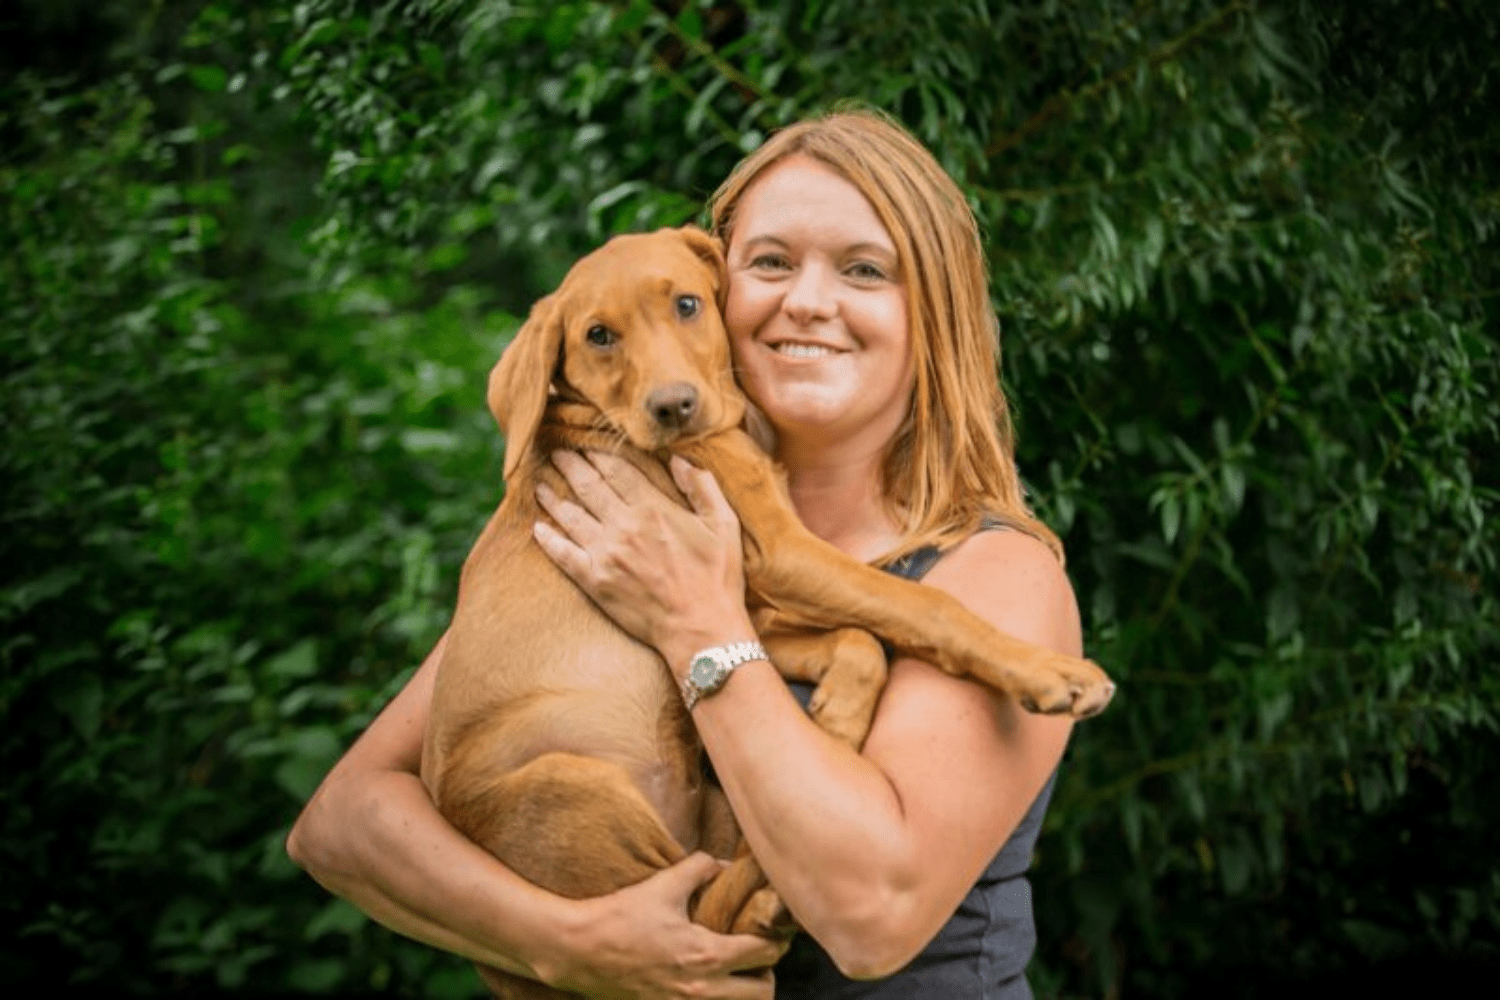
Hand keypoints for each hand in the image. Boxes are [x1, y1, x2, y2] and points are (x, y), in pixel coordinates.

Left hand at [533, 451, 754, 669]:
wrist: (701, 629)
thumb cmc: (718, 578)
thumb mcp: (724, 524)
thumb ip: (702, 487)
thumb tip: (678, 460)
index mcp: (654, 508)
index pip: (617, 470)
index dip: (598, 454)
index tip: (585, 444)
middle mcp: (624, 526)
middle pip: (588, 486)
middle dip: (570, 466)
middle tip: (556, 453)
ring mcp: (606, 554)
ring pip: (570, 516)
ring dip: (553, 497)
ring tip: (540, 485)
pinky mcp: (594, 581)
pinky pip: (563, 555)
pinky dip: (548, 540)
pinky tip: (537, 528)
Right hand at [544, 852, 786, 999]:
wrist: (577, 950)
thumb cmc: (620, 916)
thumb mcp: (663, 884)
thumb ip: (700, 868)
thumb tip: (724, 865)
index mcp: (705, 955)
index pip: (763, 953)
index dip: (775, 939)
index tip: (772, 927)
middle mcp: (700, 990)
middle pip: (763, 993)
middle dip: (766, 972)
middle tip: (757, 953)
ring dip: (744, 990)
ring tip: (735, 970)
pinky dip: (717, 998)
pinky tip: (707, 980)